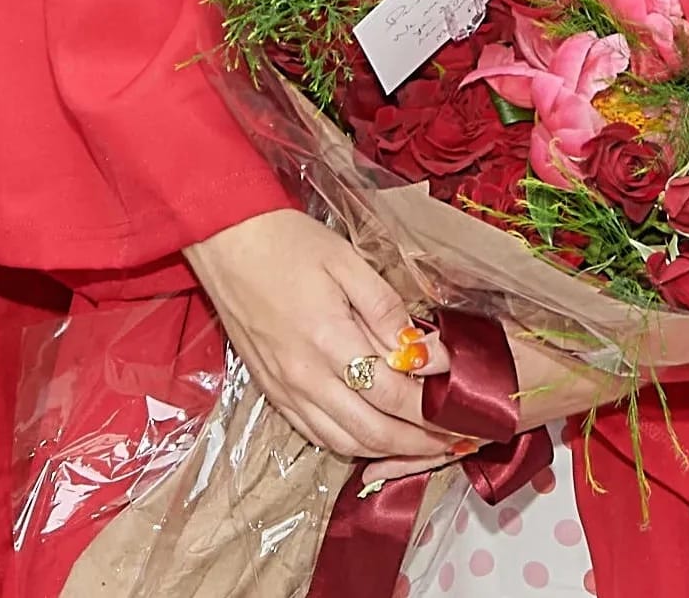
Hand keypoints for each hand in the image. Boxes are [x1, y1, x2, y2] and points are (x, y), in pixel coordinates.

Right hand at [184, 209, 462, 464]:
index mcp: (329, 340)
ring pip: (346, 443)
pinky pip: (315, 434)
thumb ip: (387, 309)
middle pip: (375, 432)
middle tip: (456, 439)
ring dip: (389, 452)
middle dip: (422, 443)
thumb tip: (427, 352)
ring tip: (423, 446)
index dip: (435, 408)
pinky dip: (350, 444)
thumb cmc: (285, 240)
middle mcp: (306, 376)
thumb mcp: (346, 259)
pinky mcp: (270, 389)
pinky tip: (371, 436)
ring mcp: (285, 388)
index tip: (466, 406)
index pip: (396, 395)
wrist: (222, 236)